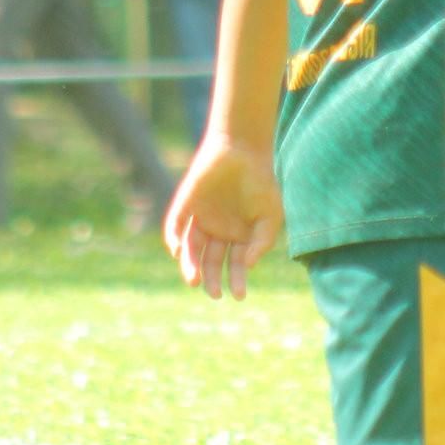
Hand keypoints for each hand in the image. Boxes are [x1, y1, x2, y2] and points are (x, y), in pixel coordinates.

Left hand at [164, 140, 283, 300]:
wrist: (243, 148)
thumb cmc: (261, 181)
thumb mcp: (271, 215)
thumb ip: (262, 241)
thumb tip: (249, 264)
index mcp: (238, 236)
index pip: (235, 265)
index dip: (237, 280)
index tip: (239, 296)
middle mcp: (217, 231)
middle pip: (210, 261)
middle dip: (211, 278)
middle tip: (213, 293)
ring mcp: (200, 218)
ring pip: (191, 248)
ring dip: (191, 264)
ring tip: (194, 279)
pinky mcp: (185, 204)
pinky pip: (176, 225)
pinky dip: (174, 238)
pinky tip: (178, 251)